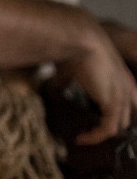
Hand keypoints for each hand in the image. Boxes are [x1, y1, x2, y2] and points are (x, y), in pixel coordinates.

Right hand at [62, 20, 136, 142]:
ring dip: (101, 134)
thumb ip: (64, 81)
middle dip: (109, 127)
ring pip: (119, 125)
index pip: (127, 104)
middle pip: (126, 117)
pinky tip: (80, 138)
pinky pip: (108, 130)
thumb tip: (50, 90)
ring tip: (83, 138)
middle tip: (90, 133)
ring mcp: (123, 97)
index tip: (93, 120)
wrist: (81, 39)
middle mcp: (128, 88)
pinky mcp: (113, 104)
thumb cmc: (74, 47)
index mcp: (122, 78)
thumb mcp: (70, 68)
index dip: (113, 113)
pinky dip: (94, 137)